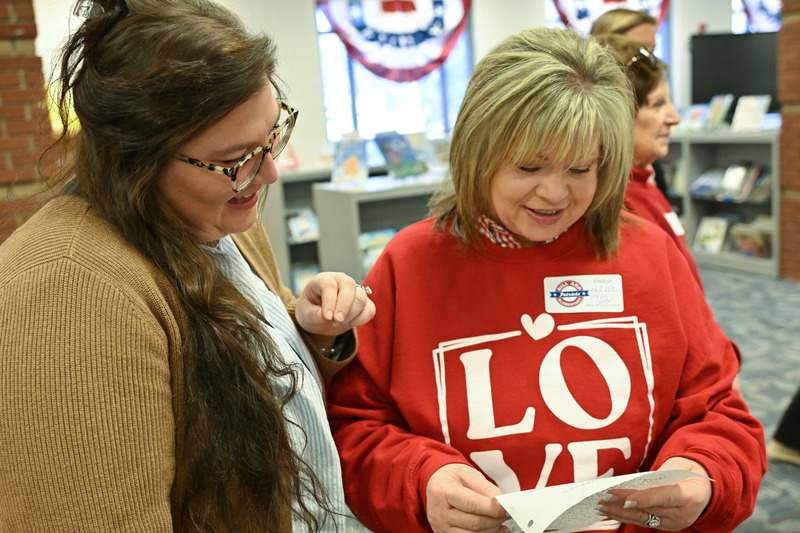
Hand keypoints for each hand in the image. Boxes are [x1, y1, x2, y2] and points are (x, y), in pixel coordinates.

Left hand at [295, 272, 375, 338]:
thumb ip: (313, 314)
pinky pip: (370, 310)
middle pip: (349, 286)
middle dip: (344, 307)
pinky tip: (348, 323)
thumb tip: (324, 316)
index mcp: (323, 279)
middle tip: (336, 321)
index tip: (327, 317)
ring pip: (361, 298)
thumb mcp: (304, 314)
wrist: (320, 319)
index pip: (329, 285)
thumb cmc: (310, 311)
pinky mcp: (364, 302)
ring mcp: (354, 290)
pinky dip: (361, 319)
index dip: (330, 301)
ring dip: (351, 315)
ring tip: (337, 323)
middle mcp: (340, 280)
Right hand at [425, 463, 508, 532]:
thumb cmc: (454, 478)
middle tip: (507, 512)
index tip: (507, 507)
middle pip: (474, 523)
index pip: (471, 504)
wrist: (437, 484)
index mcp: (442, 491)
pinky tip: (495, 528)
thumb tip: (503, 504)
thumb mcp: (470, 475)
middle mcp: (439, 512)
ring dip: (492, 529)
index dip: (492, 508)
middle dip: (495, 519)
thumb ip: (487, 489)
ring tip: (500, 519)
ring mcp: (441, 527)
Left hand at [597, 457, 712, 529]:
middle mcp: (683, 514)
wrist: (703, 489)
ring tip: (601, 506)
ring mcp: (675, 523)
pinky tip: (611, 512)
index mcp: (690, 495)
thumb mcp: (678, 469)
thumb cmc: (687, 473)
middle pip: (649, 509)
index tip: (626, 501)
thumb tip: (630, 483)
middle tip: (603, 498)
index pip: (665, 497)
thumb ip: (657, 478)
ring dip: (619, 513)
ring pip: (643, 519)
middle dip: (623, 505)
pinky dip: (626, 517)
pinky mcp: (666, 527)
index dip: (645, 499)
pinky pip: (643, 521)